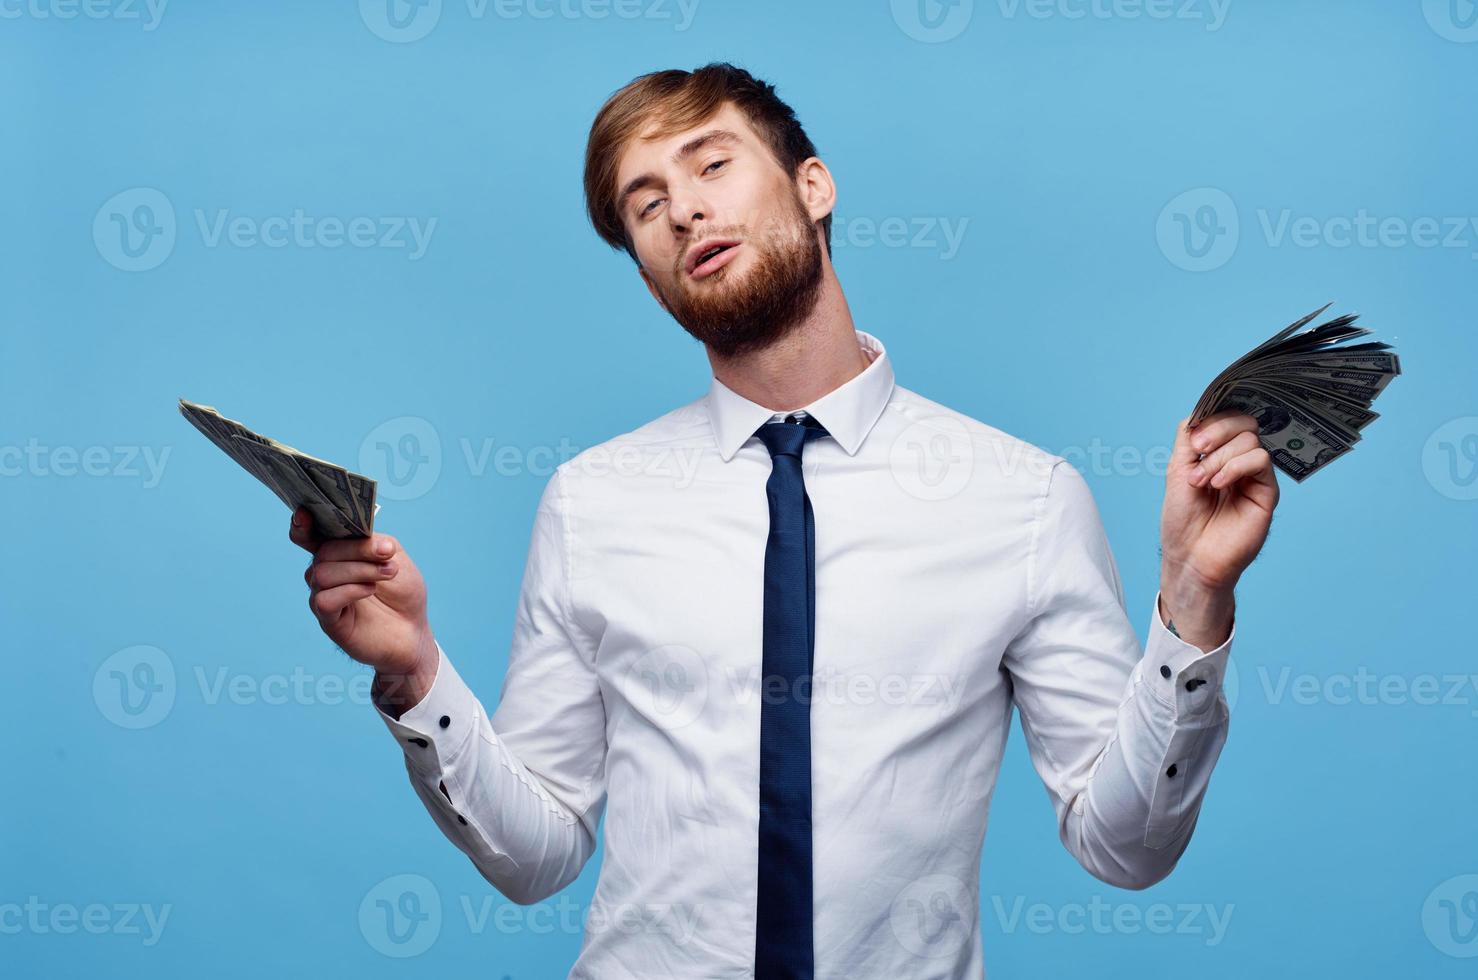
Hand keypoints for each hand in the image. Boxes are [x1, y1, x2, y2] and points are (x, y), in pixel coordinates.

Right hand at [289, 506, 436, 708]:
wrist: (413, 631)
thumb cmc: (402, 592)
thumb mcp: (394, 557)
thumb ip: (373, 540)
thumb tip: (360, 534)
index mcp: (338, 554)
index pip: (309, 535)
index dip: (302, 524)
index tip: (305, 512)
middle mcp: (325, 573)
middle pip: (323, 551)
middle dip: (358, 549)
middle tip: (387, 553)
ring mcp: (324, 597)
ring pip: (322, 573)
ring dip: (359, 569)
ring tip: (388, 573)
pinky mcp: (328, 621)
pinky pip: (323, 599)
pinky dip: (350, 590)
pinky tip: (370, 590)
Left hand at [1158, 412, 1279, 646]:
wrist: (1190, 557)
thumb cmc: (1182, 521)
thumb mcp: (1177, 471)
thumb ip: (1187, 440)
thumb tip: (1198, 412)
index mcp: (1217, 454)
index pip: (1226, 418)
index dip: (1212, 419)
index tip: (1193, 438)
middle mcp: (1238, 461)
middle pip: (1242, 422)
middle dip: (1216, 431)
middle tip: (1197, 450)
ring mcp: (1253, 476)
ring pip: (1250, 440)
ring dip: (1219, 456)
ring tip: (1201, 481)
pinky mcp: (1266, 492)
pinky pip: (1261, 461)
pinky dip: (1236, 465)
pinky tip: (1218, 483)